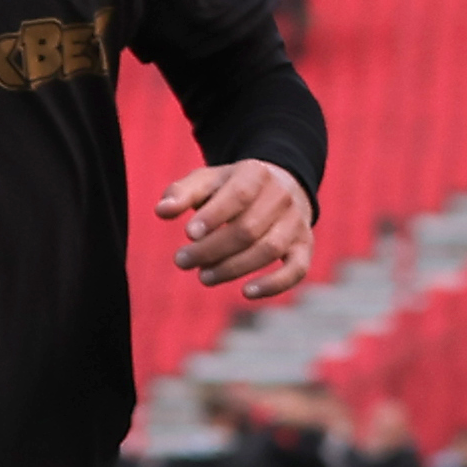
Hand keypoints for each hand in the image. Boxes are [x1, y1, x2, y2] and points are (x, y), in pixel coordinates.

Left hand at [158, 157, 313, 296]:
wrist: (278, 188)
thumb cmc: (231, 188)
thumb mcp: (207, 181)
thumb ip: (182, 193)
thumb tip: (162, 211)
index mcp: (257, 174)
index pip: (239, 195)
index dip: (214, 216)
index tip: (188, 234)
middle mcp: (283, 197)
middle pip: (249, 229)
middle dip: (212, 249)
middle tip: (181, 261)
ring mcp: (297, 223)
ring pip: (269, 250)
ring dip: (233, 268)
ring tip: (203, 276)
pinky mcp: (304, 247)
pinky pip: (297, 270)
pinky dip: (274, 284)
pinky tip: (246, 292)